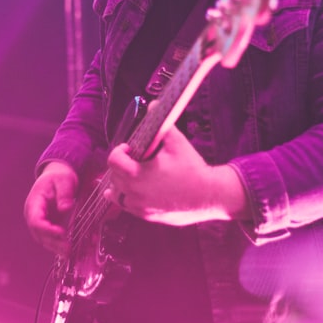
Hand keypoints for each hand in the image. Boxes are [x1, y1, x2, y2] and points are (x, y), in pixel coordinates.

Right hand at [24, 161, 77, 255]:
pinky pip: (50, 238)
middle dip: (52, 242)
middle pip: (39, 233)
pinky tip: (68, 251)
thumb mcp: (64, 180)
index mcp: (34, 203)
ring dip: (55, 247)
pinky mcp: (48, 225)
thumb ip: (64, 194)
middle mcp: (34, 214)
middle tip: (68, 249)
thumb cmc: (58, 177)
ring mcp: (40, 221)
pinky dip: (58, 245)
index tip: (61, 233)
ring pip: (43, 239)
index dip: (47, 229)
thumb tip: (65, 208)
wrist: (56, 176)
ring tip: (69, 253)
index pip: (36, 220)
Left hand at [104, 126, 249, 225]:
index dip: (119, 151)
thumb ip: (162, 126)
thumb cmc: (193, 169)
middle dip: (120, 165)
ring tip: (131, 175)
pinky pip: (127, 207)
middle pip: (113, 177)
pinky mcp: (148, 216)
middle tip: (133, 159)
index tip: (130, 148)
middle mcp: (135, 193)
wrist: (210, 195)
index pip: (113, 161)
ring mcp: (141, 207)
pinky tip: (127, 192)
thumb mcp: (177, 143)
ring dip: (120, 183)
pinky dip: (125, 198)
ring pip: (117, 194)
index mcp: (138, 175)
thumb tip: (153, 106)